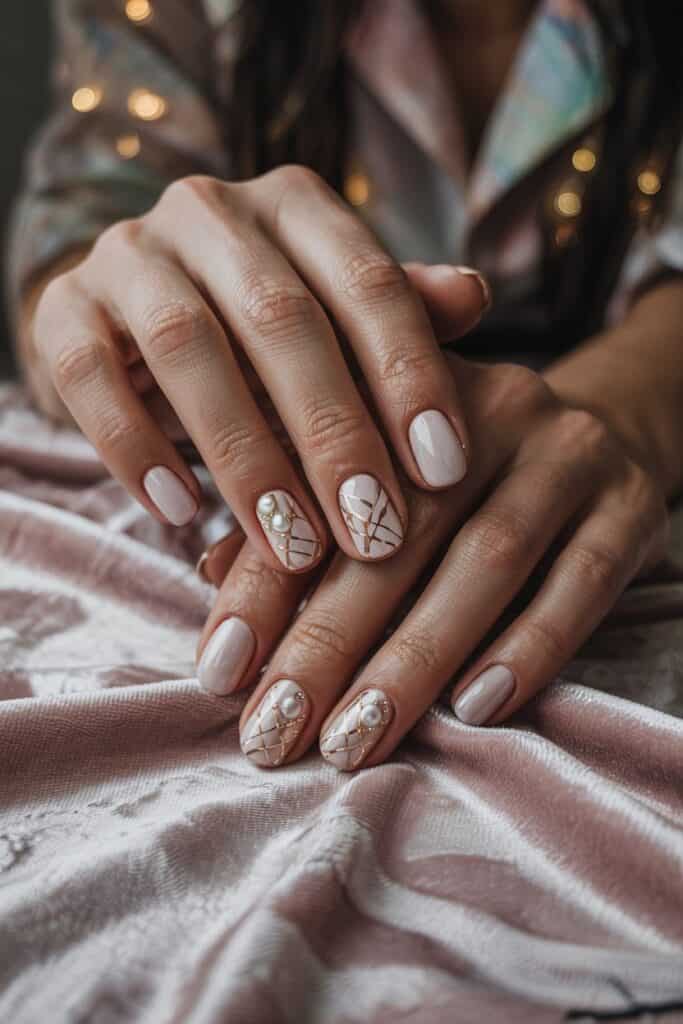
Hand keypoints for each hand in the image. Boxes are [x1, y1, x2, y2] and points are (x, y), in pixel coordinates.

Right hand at [32, 167, 486, 571]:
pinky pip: (90, 376)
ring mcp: (128, 253)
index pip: (366, 281)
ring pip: (186, 346)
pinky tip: (181, 515)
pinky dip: (135, 448)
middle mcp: (210, 210)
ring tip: (291, 546)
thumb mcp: (335, 320)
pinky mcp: (64, 308)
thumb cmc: (262, 331)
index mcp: (294, 203)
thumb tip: (474, 296)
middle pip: (279, 317)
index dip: (408, 376)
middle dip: (332, 433)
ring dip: (244, 457)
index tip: (445, 470)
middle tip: (373, 530)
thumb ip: (398, 314)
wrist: (136, 314)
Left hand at [195, 355, 667, 768]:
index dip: (262, 581)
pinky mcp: (628, 503)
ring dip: (416, 658)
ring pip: (487, 561)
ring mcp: (565, 452)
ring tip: (356, 738)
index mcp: (399, 388)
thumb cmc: (454, 463)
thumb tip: (209, 577)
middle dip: (328, 639)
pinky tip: (475, 708)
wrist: (601, 420)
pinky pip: (580, 581)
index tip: (219, 671)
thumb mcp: (375, 461)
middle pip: (398, 531)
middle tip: (277, 730)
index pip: (317, 489)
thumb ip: (298, 507)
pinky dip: (527, 648)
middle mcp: (485, 407)